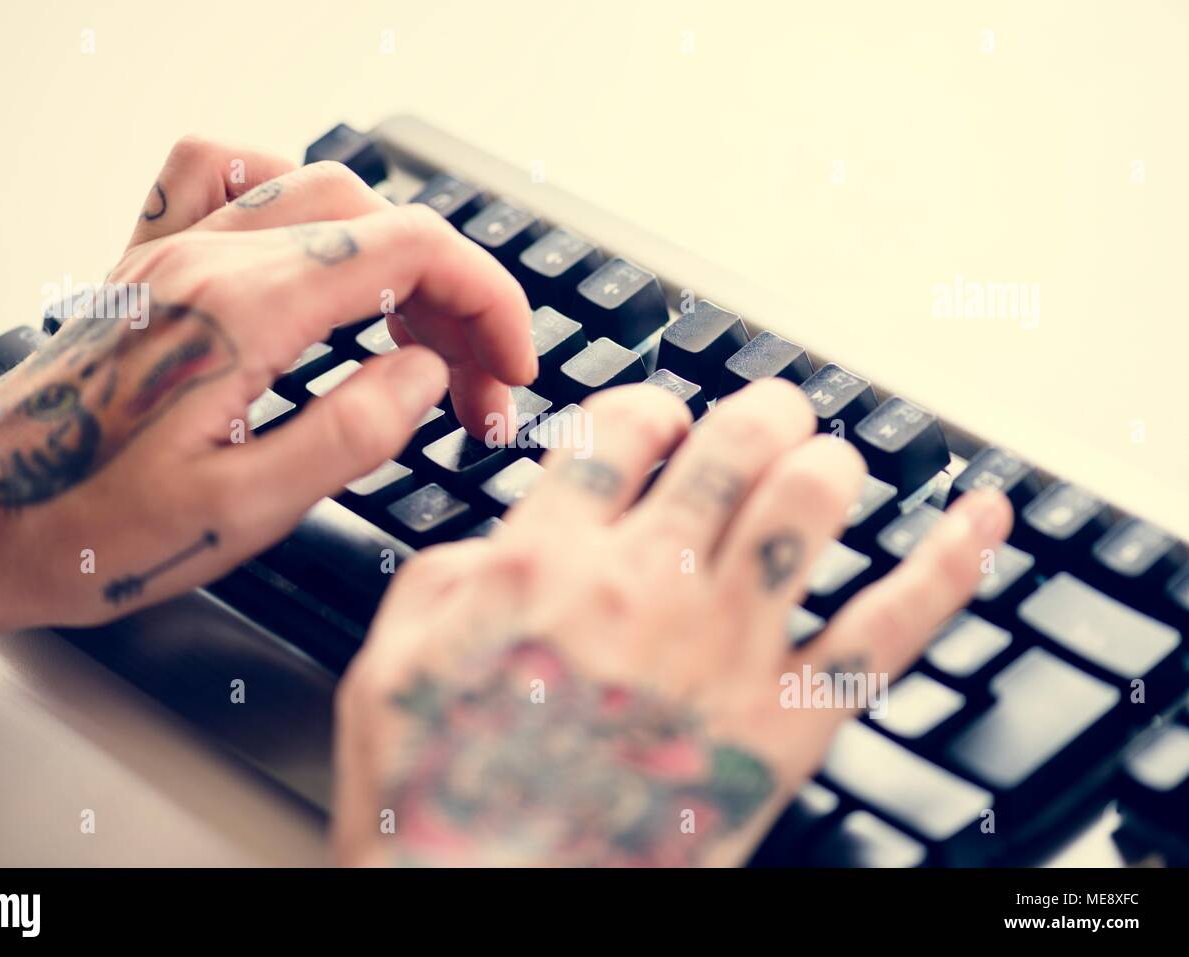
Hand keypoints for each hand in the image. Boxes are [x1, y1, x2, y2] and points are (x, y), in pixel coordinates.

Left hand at [0, 136, 533, 644]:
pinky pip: (226, 176)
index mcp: (240, 317)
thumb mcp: (245, 512)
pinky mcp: (150, 266)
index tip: (514, 368)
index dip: (489, 303)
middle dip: (456, 300)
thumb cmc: (94, 533)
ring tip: (416, 339)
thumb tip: (427, 376)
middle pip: (382, 224)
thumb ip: (351, 434)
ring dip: (396, 257)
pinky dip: (293, 197)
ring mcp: (174, 253)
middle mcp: (208, 263)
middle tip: (476, 391)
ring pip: (322, 193)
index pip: (412, 253)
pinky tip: (313, 253)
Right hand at [333, 379, 1012, 866]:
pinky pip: (890, 629)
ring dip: (831, 463)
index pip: (626, 427)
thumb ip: (447, 570)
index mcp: (546, 561)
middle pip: (735, 442)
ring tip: (830, 463)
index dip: (654, 406)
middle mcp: (645, 586)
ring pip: (810, 505)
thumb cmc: (441, 800)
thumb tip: (510, 528)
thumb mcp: (390, 661)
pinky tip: (977, 520)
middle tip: (767, 416)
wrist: (490, 913)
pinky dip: (946, 565)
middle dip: (760, 411)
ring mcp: (725, 652)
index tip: (664, 423)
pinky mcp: (786, 726)